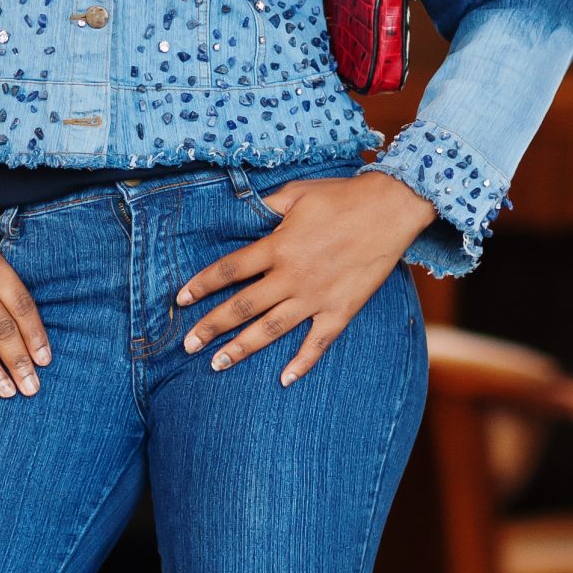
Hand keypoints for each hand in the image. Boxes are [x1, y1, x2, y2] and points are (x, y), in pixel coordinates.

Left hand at [176, 173, 436, 385]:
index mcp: (277, 246)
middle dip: (211, 327)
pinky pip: (318, 342)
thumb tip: (235, 210)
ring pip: (271, 329)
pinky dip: (302, 363)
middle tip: (187, 345)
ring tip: (217, 364)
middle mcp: (292, 276)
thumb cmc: (342, 196)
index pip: (228, 270)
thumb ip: (264, 206)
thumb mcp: (296, 192)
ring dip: (242, 348)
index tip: (180, 300)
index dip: (201, 285)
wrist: (392, 208)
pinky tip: (284, 380)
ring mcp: (316, 296)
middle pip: (242, 306)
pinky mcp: (341, 309)